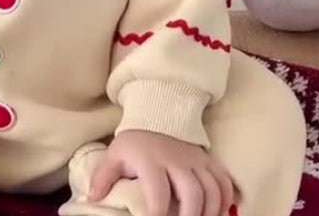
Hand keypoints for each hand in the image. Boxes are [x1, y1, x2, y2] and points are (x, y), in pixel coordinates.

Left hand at [88, 131, 233, 215]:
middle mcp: (176, 161)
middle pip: (192, 193)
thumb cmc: (134, 140)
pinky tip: (220, 212)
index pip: (157, 192)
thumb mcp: (115, 154)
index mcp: (151, 161)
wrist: (156, 112)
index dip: (157, 213)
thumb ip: (103, 176)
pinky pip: (224, 179)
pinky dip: (226, 198)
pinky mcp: (207, 159)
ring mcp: (195, 159)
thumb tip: (93, 198)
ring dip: (210, 211)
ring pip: (211, 189)